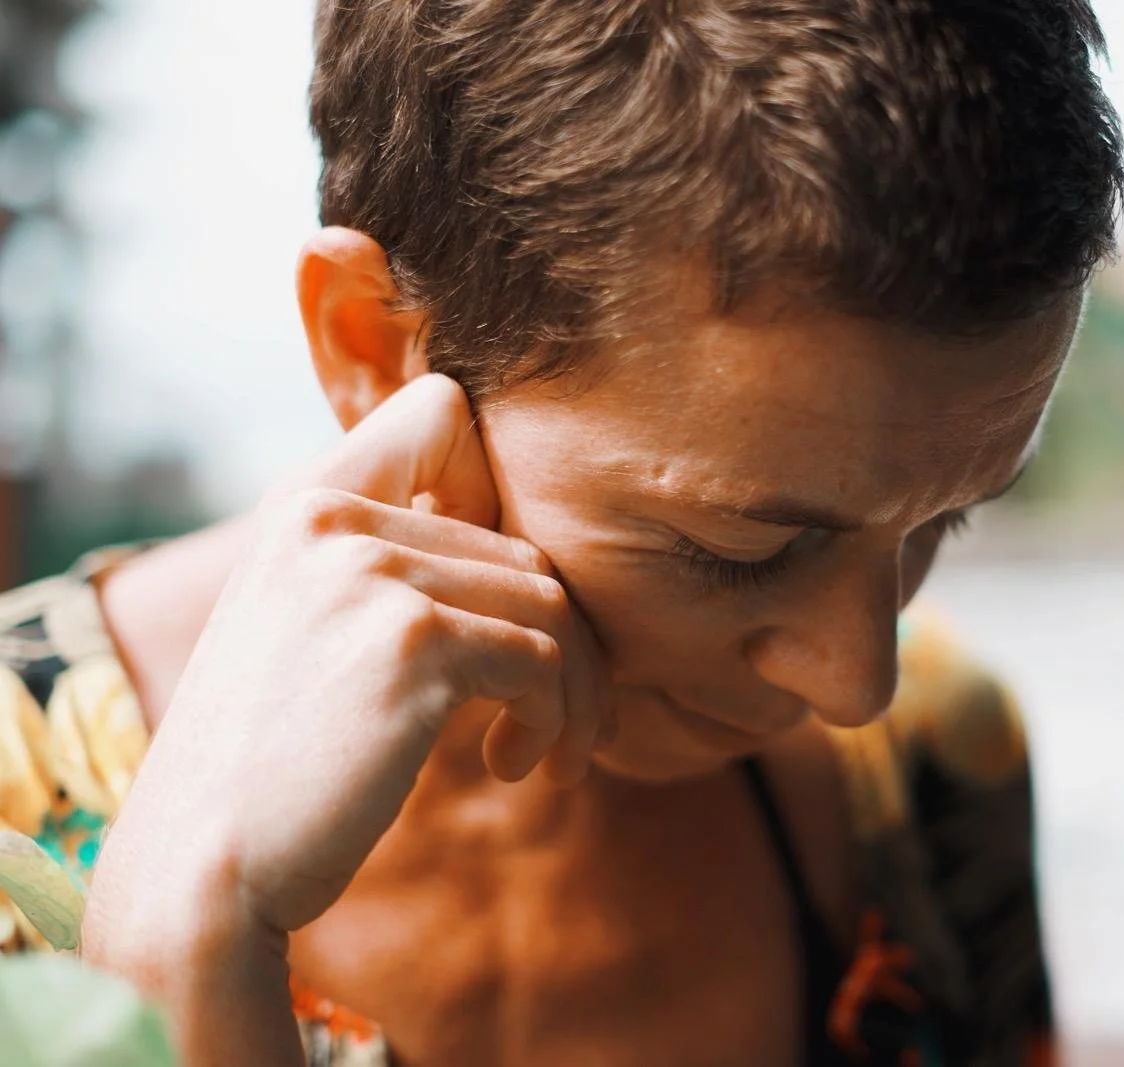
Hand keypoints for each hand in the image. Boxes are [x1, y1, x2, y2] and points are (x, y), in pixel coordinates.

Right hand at [86, 373, 611, 942]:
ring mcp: (372, 573)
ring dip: (569, 689)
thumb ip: (383, 564)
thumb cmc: (269, 762)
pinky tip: (514, 765)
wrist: (199, 867)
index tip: (491, 594)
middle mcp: (332, 516)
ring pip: (551, 606)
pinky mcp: (414, 643)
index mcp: (303, 500)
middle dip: (559, 639)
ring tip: (538, 749)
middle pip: (525, 544)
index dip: (495, 488)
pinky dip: (555, 719)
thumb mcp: (305, 624)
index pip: (441, 408)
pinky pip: (545, 661)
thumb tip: (526, 559)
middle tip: (547, 716)